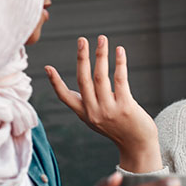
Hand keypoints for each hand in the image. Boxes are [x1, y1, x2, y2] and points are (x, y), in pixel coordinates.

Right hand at [45, 35, 161, 171]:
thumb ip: (91, 102)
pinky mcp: (125, 107)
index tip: (47, 68)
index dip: (55, 82)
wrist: (138, 146)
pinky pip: (120, 80)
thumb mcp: (98, 119)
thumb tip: (88, 79)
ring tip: (102, 39)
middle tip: (82, 40)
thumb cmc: (119, 128)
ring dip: (101, 55)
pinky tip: (120, 51)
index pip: (65, 97)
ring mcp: (109, 110)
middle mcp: (94, 112)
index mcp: (85, 114)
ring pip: (101, 77)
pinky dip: (119, 63)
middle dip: (82, 58)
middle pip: (83, 80)